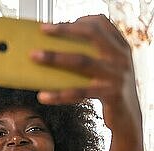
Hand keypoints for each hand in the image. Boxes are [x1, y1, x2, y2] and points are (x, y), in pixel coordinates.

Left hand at [32, 15, 139, 133]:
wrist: (128, 118)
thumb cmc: (108, 90)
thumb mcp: (105, 69)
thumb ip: (90, 57)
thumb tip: (51, 50)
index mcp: (120, 47)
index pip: (101, 24)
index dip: (79, 20)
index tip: (57, 24)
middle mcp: (121, 57)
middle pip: (92, 36)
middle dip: (65, 30)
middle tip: (43, 31)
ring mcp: (117, 75)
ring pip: (82, 62)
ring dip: (56, 57)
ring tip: (35, 56)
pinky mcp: (111, 94)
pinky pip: (79, 92)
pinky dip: (59, 94)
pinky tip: (42, 95)